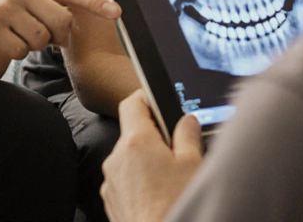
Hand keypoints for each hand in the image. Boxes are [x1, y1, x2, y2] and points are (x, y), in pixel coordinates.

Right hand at [0, 0, 120, 58]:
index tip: (117, 12)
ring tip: (14, 31)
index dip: (97, 2)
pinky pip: (19, 52)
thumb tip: (70, 27)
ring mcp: (5, 8)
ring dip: (32, 44)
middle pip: (61, 23)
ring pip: (41, 41)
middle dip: (57, 36)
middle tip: (43, 35)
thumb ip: (45, 1)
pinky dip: (14, 52)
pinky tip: (1, 39)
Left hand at [101, 90, 202, 221]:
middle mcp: (117, 157)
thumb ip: (188, 136)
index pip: (132, 103)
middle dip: (153, 136)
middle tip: (176, 149)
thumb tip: (187, 121)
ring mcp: (111, 179)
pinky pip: (124, 179)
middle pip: (133, 132)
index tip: (158, 102)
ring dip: (145, 160)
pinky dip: (138, 180)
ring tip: (169, 178)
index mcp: (137, 141)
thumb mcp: (192, 165)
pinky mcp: (110, 198)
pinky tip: (157, 193)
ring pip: (129, 158)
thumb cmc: (174, 205)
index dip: (146, 98)